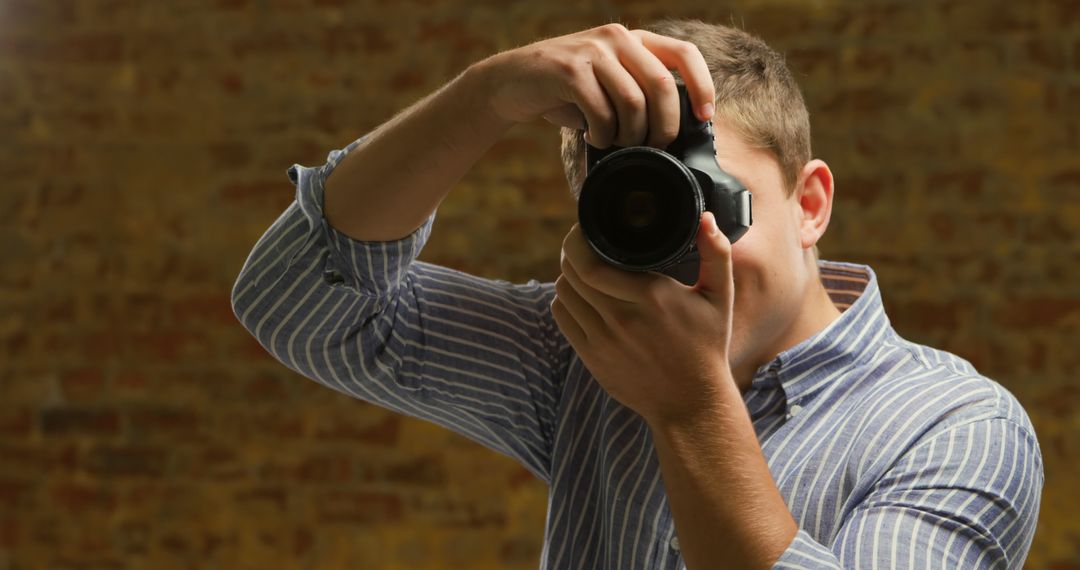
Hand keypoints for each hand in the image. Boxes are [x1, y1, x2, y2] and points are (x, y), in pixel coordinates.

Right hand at [476, 23, 714, 148]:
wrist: (511, 82)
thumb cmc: (566, 91)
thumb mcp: (609, 85)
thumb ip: (639, 95)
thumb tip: (674, 131)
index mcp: (634, 40)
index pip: (684, 54)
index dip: (702, 86)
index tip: (704, 117)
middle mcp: (617, 38)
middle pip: (661, 86)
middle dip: (663, 127)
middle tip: (652, 147)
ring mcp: (592, 51)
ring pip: (633, 103)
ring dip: (629, 135)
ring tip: (615, 142)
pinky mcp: (568, 69)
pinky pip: (601, 112)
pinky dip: (602, 135)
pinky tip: (593, 137)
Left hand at [550, 212, 735, 425]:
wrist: (691, 402)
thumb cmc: (707, 345)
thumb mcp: (720, 297)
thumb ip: (716, 253)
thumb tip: (705, 217)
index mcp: (650, 297)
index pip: (591, 262)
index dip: (578, 240)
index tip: (585, 228)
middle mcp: (621, 318)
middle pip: (572, 274)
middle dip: (571, 252)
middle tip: (582, 243)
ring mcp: (602, 341)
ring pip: (563, 294)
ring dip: (567, 275)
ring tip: (581, 267)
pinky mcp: (591, 358)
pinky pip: (562, 318)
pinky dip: (564, 300)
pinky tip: (578, 294)